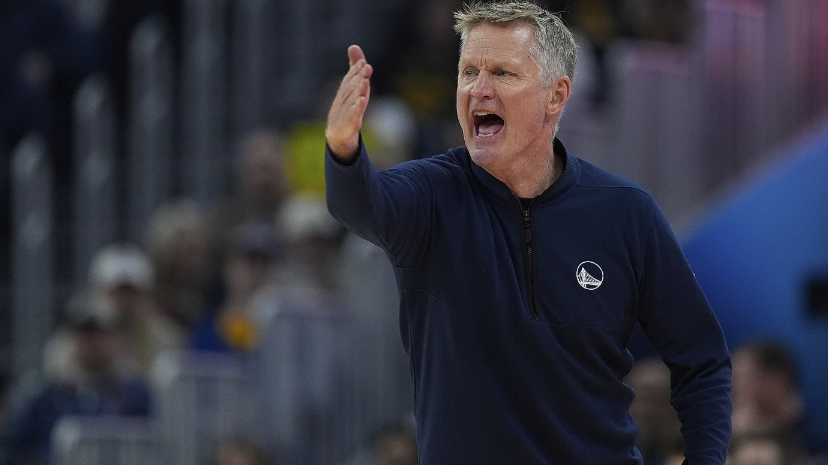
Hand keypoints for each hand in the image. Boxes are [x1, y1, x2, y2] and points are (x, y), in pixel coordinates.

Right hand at [325, 45, 372, 160]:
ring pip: (353, 98)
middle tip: (366, 67)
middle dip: (359, 76)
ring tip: (365, 81)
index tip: (363, 62)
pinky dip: (357, 108)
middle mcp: (345, 98)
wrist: (338, 132)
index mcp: (346, 89)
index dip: (356, 69)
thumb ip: (354, 67)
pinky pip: (353, 114)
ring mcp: (346, 110)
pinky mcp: (349, 122)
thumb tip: (353, 45)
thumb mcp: (352, 86)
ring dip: (359, 90)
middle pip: (352, 86)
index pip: (351, 77)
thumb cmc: (347, 105)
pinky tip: (362, 101)